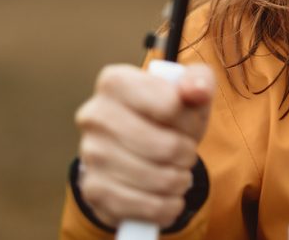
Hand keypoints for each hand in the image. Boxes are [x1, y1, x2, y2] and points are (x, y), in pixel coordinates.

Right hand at [73, 63, 214, 227]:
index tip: (189, 122)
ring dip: (180, 181)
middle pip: (166, 146)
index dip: (191, 120)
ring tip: (179, 173)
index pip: (171, 105)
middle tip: (187, 153)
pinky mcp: (93, 189)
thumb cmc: (166, 113)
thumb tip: (197, 91)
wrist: (136, 148)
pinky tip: (169, 197)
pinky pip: (143, 206)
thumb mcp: (187, 90)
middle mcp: (95, 115)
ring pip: (157, 178)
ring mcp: (90, 153)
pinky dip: (166, 206)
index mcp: (115, 82)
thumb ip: (198, 82)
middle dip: (187, 154)